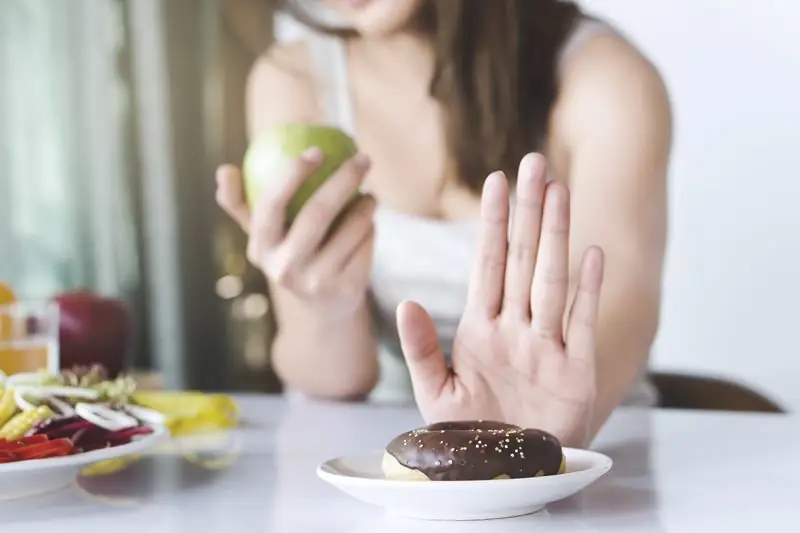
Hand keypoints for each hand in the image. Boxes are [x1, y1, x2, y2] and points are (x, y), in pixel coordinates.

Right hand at [215, 148, 375, 311]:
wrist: (324, 308)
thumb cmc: (291, 255)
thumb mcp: (265, 236)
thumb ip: (241, 204)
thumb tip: (224, 170)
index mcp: (261, 249)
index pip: (271, 205)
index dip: (292, 174)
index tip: (315, 151)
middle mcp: (285, 268)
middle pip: (317, 212)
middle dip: (344, 178)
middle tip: (362, 158)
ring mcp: (317, 281)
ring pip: (351, 226)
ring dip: (366, 204)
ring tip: (369, 195)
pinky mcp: (347, 289)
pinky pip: (366, 243)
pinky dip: (370, 227)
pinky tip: (369, 223)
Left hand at [397, 153, 604, 446]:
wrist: (507, 474)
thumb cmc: (471, 435)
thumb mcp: (436, 393)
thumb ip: (422, 348)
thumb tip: (405, 301)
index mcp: (480, 330)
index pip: (487, 264)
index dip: (492, 223)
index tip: (494, 182)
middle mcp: (516, 329)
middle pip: (522, 259)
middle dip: (527, 212)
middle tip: (533, 163)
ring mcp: (547, 347)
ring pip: (552, 279)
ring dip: (556, 236)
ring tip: (559, 191)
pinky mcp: (576, 372)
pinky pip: (582, 324)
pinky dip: (588, 291)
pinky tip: (593, 254)